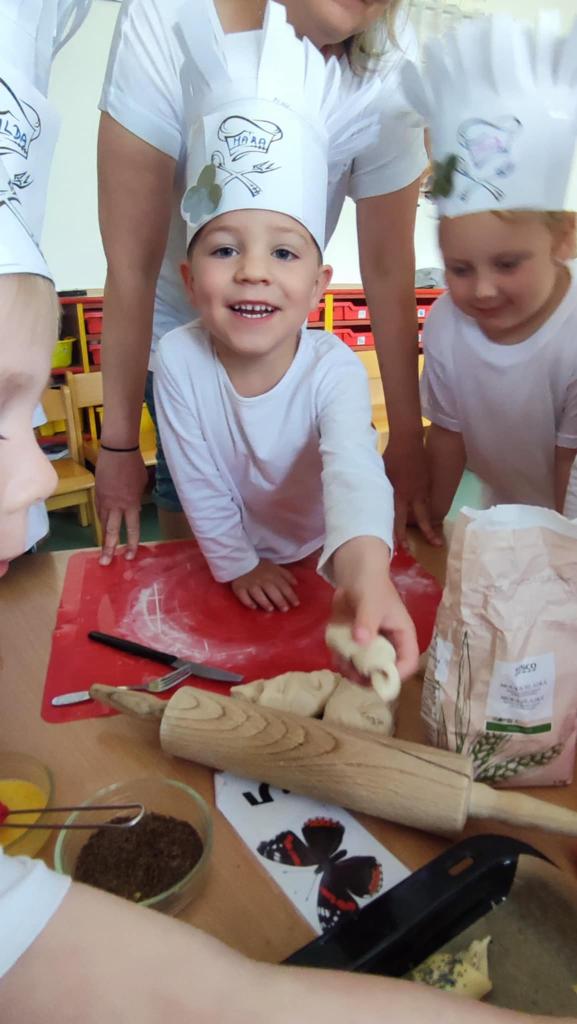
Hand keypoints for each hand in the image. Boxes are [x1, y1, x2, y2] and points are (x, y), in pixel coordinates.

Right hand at [95, 448, 147, 564]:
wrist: (117, 450)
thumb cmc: (134, 465)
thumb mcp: (142, 484)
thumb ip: (138, 498)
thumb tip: (135, 506)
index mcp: (131, 504)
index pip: (133, 529)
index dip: (132, 544)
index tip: (130, 556)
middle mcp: (116, 506)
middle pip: (112, 531)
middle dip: (109, 549)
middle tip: (105, 563)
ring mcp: (104, 500)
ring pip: (103, 522)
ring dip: (103, 536)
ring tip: (102, 550)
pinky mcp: (97, 494)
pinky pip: (99, 511)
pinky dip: (101, 519)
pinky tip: (102, 526)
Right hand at [231, 560, 299, 611]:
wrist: (242, 561)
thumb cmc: (260, 567)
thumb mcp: (275, 567)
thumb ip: (286, 575)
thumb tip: (296, 584)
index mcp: (272, 575)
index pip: (283, 586)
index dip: (290, 595)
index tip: (296, 604)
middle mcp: (262, 580)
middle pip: (272, 591)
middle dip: (279, 600)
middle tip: (285, 609)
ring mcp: (250, 584)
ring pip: (258, 594)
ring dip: (264, 602)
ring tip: (270, 609)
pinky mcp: (239, 588)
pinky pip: (243, 596)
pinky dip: (248, 602)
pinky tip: (254, 607)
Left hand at [331, 538, 418, 679]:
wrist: (354, 574)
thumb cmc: (371, 585)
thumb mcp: (370, 602)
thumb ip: (367, 621)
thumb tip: (362, 642)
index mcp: (403, 636)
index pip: (408, 663)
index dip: (396, 675)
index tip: (376, 677)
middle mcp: (390, 645)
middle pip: (385, 672)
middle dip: (369, 678)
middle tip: (352, 674)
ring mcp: (372, 646)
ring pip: (366, 670)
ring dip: (352, 672)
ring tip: (340, 663)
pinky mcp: (357, 644)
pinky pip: (351, 661)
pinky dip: (342, 662)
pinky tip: (335, 655)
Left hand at [384, 432, 440, 547]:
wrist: (408, 441)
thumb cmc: (390, 456)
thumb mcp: (381, 475)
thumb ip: (382, 490)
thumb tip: (375, 499)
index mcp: (399, 495)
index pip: (399, 520)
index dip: (399, 534)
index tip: (401, 547)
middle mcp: (413, 495)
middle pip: (420, 520)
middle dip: (426, 534)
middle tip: (432, 547)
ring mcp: (423, 490)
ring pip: (428, 512)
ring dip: (431, 526)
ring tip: (437, 541)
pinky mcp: (428, 483)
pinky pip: (428, 501)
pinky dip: (429, 511)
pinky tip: (430, 519)